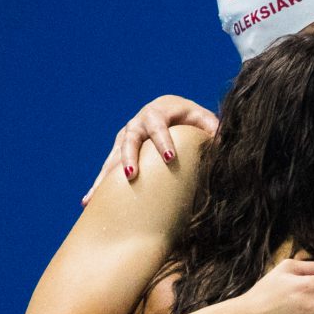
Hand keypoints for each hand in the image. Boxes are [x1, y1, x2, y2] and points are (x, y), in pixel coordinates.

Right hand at [82, 95, 220, 204]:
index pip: (159, 125)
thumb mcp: (203, 119)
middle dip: (129, 157)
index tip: (170, 157)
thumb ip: (213, 129)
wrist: (170, 110)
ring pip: (113, 155)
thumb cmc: (191, 117)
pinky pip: (107, 168)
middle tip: (131, 174)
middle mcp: (137, 123)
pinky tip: (88, 202)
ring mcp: (125, 137)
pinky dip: (99, 185)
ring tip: (97, 196)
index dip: (163, 140)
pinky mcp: (119, 150)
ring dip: (106, 176)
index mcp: (158, 113)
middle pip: (130, 139)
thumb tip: (225, 142)